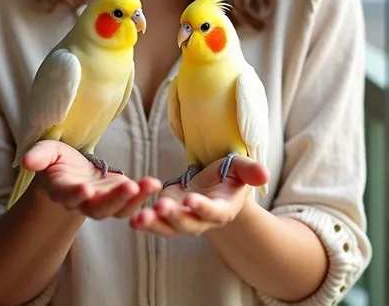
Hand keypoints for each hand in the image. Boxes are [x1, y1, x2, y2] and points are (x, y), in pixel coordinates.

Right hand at [23, 140, 161, 218]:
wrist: (70, 170)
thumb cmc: (57, 160)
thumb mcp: (47, 152)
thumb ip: (39, 156)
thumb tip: (26, 160)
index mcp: (62, 191)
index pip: (68, 195)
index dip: (75, 194)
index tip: (85, 190)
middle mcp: (83, 203)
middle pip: (98, 209)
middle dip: (114, 199)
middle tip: (129, 187)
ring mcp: (102, 203)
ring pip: (118, 210)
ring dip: (135, 199)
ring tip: (150, 184)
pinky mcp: (118, 198)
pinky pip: (131, 203)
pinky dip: (143, 195)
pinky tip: (155, 184)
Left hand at [130, 156, 267, 236]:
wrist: (215, 183)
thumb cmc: (230, 175)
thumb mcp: (241, 168)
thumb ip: (250, 171)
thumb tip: (264, 173)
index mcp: (223, 209)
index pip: (213, 212)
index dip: (203, 208)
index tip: (191, 200)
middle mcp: (203, 220)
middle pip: (189, 225)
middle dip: (175, 218)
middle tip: (161, 207)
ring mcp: (184, 219)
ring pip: (170, 228)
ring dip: (155, 225)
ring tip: (140, 219)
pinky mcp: (168, 214)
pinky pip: (156, 222)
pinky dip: (145, 222)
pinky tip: (132, 219)